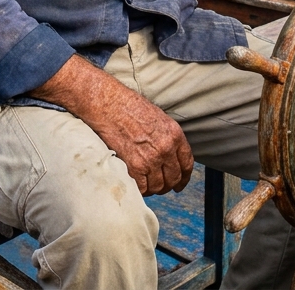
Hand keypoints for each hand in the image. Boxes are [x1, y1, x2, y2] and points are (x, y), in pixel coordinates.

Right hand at [32, 54, 193, 195]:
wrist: (108, 104)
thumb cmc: (128, 107)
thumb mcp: (158, 118)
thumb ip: (167, 138)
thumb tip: (169, 156)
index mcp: (174, 134)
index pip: (187, 163)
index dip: (184, 178)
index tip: (180, 184)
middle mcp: (166, 148)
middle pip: (174, 178)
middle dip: (168, 184)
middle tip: (160, 185)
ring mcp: (151, 159)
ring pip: (158, 186)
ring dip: (152, 188)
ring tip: (145, 182)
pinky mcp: (134, 167)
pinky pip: (142, 188)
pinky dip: (139, 189)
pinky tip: (135, 182)